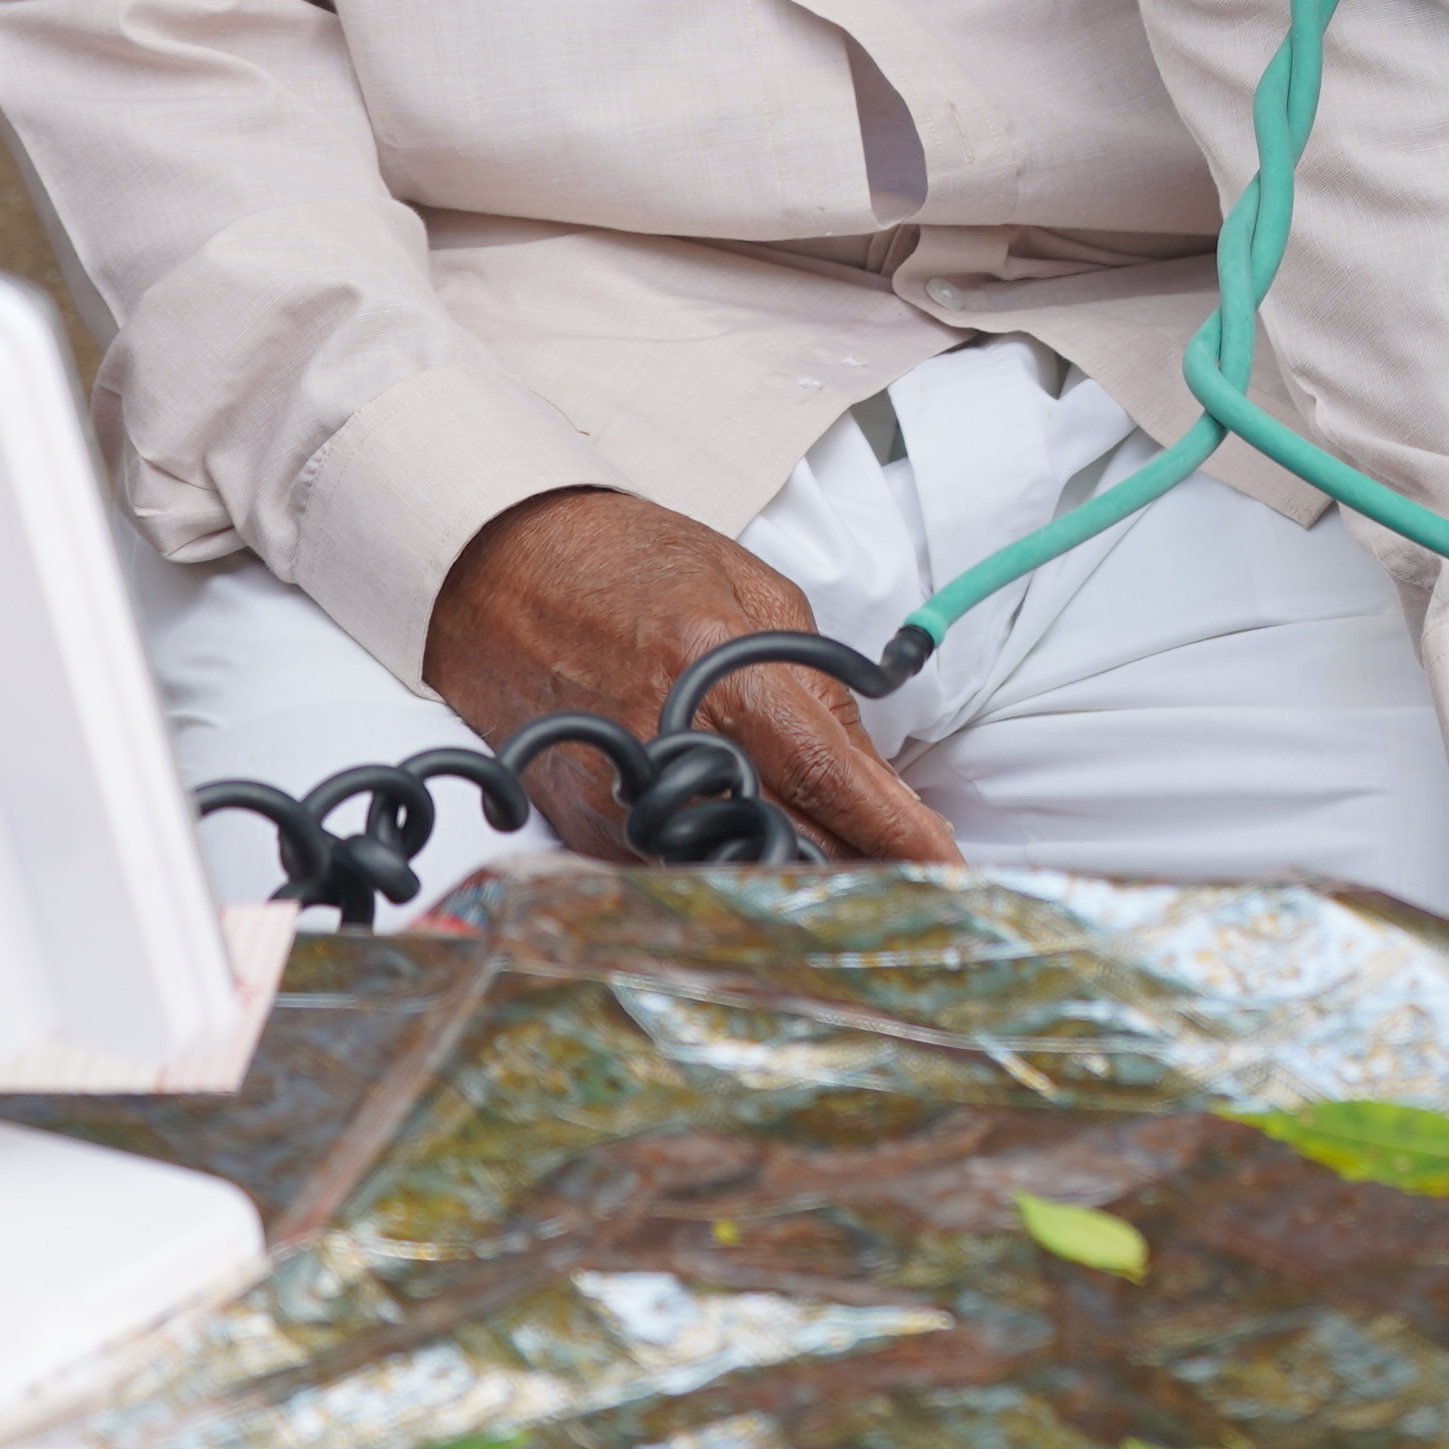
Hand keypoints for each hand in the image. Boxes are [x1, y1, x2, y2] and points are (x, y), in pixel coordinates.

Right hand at [421, 487, 958, 864]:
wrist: (496, 566)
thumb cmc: (633, 564)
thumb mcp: (756, 594)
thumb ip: (823, 691)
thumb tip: (877, 782)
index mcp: (720, 669)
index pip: (833, 779)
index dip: (901, 834)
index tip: (951, 869)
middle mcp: (669, 742)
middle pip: (793, 846)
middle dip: (867, 872)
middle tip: (921, 884)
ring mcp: (619, 797)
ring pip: (739, 875)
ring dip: (804, 882)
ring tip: (859, 881)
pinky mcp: (584, 829)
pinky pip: (681, 872)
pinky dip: (734, 874)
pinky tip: (772, 864)